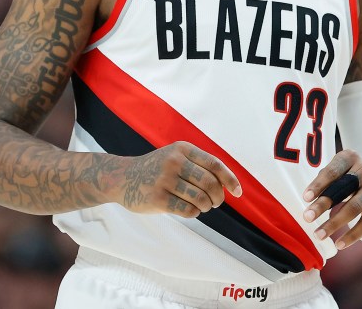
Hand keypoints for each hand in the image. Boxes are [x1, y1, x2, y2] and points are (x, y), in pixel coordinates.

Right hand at [116, 141, 241, 217]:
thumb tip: (228, 185)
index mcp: (182, 149)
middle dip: (218, 197)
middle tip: (216, 202)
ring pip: (201, 199)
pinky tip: (190, 210)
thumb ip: (199, 165)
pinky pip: (188, 210)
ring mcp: (164, 180)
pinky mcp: (157, 199)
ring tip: (202, 206)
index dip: (230, 180)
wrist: (123, 178)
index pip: (215, 164)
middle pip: (210, 184)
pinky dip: (195, 213)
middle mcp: (174, 162)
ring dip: (206, 206)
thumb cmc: (158, 170)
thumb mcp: (176, 156)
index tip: (238, 193)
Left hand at [301, 150, 361, 249]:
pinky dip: (353, 235)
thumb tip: (310, 202)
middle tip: (307, 217)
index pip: (332, 171)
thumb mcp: (340, 170)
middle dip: (323, 204)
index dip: (319, 184)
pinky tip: (340, 244)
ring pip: (354, 208)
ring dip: (334, 223)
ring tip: (318, 235)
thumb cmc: (350, 176)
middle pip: (342, 189)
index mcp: (350, 158)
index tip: (305, 198)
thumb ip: (326, 182)